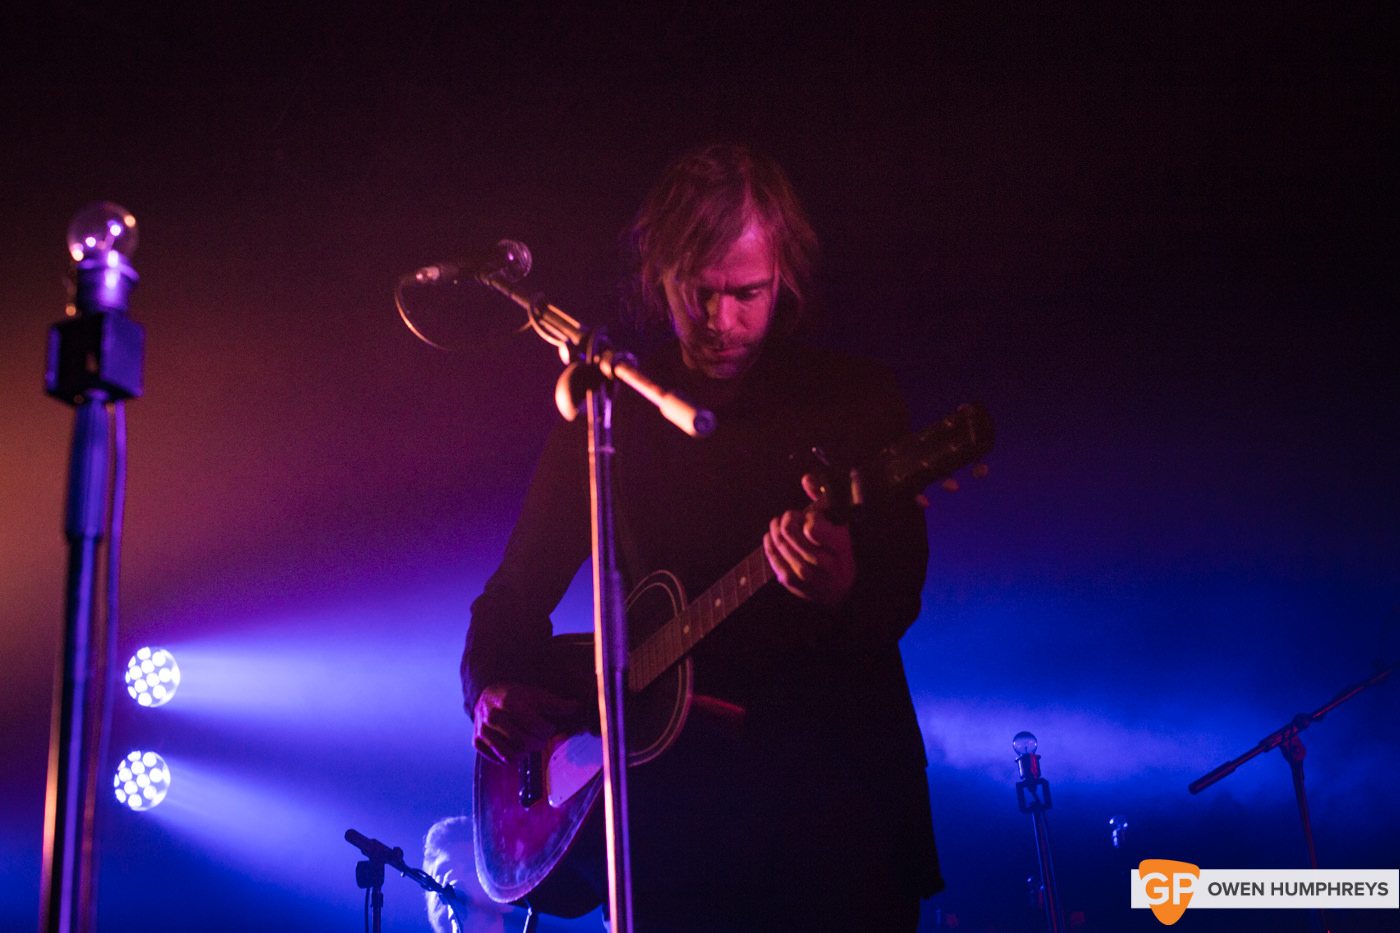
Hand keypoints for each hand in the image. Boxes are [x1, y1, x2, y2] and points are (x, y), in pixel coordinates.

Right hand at [472, 682, 579, 764]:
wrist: (487, 695)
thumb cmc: (516, 696)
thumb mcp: (536, 695)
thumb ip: (556, 705)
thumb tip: (579, 707)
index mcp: (510, 702)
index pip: (537, 727)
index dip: (548, 731)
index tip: (549, 728)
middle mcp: (494, 716)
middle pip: (525, 742)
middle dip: (538, 743)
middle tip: (540, 738)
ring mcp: (483, 730)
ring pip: (512, 755)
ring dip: (525, 752)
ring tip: (528, 742)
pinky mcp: (476, 741)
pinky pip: (500, 760)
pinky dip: (511, 758)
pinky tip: (515, 747)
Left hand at [762, 473, 855, 605]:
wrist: (843, 590)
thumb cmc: (841, 549)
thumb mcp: (840, 522)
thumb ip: (824, 498)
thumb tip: (806, 478)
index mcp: (841, 546)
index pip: (813, 527)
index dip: (808, 516)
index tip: (811, 515)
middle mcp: (826, 565)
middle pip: (792, 534)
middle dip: (788, 520)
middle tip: (790, 516)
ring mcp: (810, 578)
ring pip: (782, 548)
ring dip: (775, 530)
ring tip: (776, 523)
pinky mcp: (795, 585)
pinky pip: (775, 563)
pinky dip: (770, 546)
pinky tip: (770, 537)